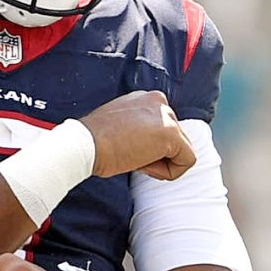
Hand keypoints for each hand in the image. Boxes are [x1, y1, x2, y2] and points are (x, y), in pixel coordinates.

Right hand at [79, 90, 195, 180]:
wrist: (84, 144)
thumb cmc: (94, 141)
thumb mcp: (120, 127)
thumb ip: (140, 129)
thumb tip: (155, 147)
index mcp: (146, 98)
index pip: (162, 130)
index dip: (149, 148)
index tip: (128, 149)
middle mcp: (159, 102)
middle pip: (175, 140)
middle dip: (157, 156)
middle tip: (131, 157)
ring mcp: (167, 117)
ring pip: (182, 151)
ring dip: (161, 164)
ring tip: (135, 160)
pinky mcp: (171, 134)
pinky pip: (186, 161)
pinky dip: (169, 172)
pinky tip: (144, 166)